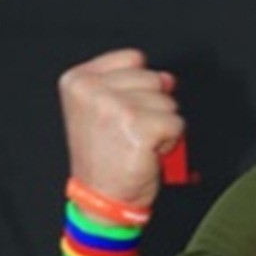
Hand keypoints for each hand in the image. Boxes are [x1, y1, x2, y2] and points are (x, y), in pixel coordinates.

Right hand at [58, 49, 184, 208]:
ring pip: (167, 102)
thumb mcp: (103, 109)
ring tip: (138, 143)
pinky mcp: (139, 126)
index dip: (139, 86)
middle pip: (153, 78)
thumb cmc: (105, 157)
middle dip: (152, 107)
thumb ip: (132, 84)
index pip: (133, 58)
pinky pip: (177, 123)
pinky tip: (148, 152)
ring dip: (161, 125)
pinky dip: (171, 141)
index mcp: (78, 80)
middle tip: (130, 132)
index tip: (124, 112)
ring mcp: (115, 107)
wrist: (102, 197)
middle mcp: (92, 90)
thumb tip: (168, 78)